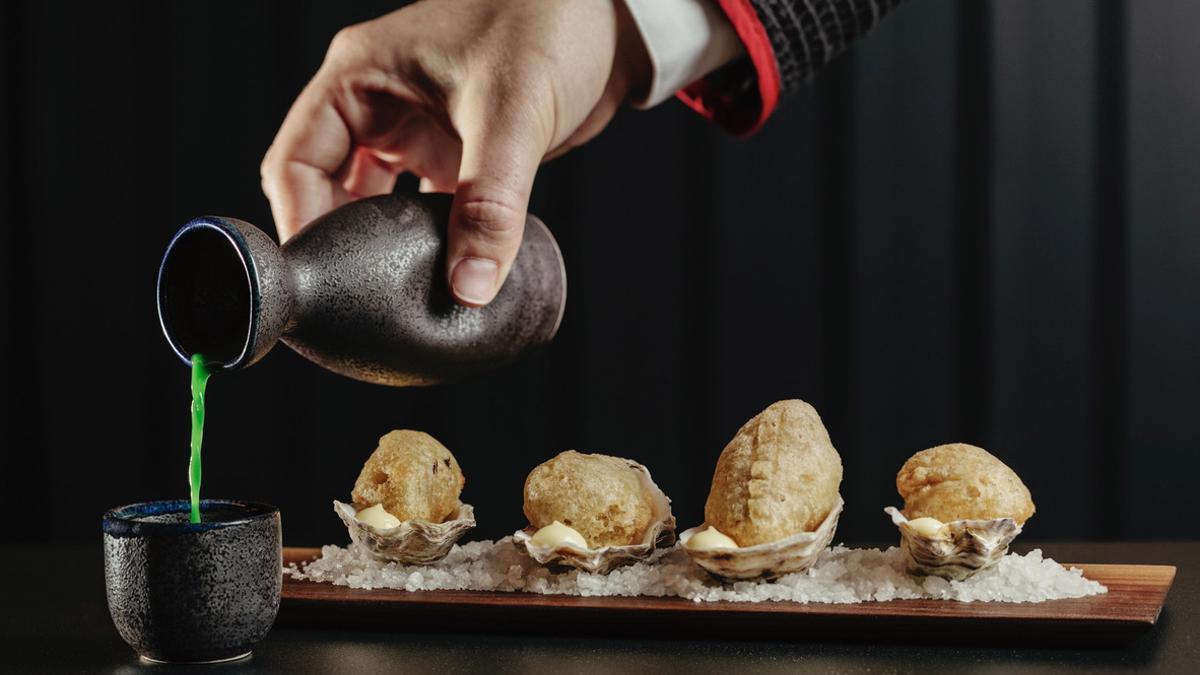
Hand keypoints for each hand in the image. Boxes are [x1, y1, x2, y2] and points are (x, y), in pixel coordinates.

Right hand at [261, 0, 648, 305]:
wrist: (608, 20)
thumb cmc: (551, 24)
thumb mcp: (513, 114)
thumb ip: (490, 205)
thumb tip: (470, 286)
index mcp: (359, 76)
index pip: (296, 161)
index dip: (301, 225)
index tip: (325, 282)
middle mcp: (376, 102)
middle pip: (326, 188)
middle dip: (340, 244)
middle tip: (357, 301)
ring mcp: (412, 127)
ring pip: (372, 202)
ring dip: (383, 245)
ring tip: (396, 295)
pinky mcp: (450, 150)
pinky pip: (419, 206)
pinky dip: (425, 239)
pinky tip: (442, 271)